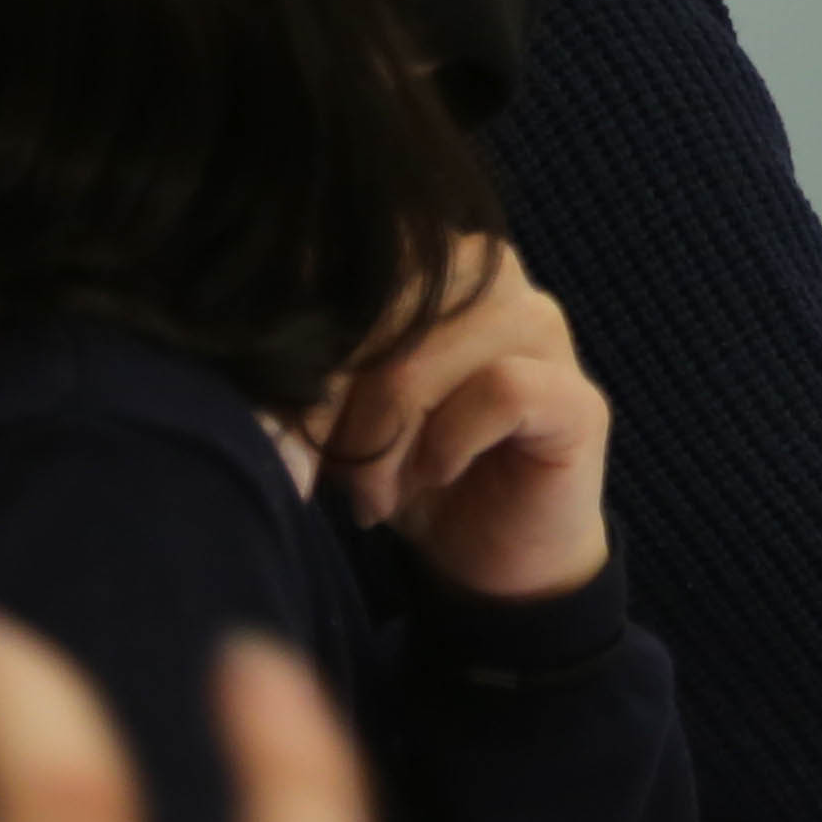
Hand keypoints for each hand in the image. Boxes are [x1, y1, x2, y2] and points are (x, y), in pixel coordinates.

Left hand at [305, 241, 610, 600]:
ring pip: (426, 352)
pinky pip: (498, 391)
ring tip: (376, 492)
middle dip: (332, 398)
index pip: (355, 261)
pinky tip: (439, 476)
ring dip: (384, 437)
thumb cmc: (409, 475)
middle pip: (382, 304)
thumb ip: (306, 374)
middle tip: (318, 470)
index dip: (305, 337)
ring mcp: (543, 332)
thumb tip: (244, 369)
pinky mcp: (577, 398)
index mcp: (432, 267)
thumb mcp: (338, 416)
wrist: (492, 560)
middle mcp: (495, 279)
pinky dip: (449, 443)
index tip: (275, 417)